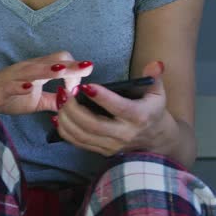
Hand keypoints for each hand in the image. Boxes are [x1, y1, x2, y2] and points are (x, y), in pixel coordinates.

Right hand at [0, 52, 93, 115]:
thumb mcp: (35, 100)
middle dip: (71, 66)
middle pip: (54, 60)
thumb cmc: (6, 95)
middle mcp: (29, 68)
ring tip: (64, 71)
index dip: (74, 72)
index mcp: (39, 70)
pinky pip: (12, 84)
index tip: (78, 89)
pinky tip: (28, 87)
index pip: (62, 62)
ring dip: (50, 70)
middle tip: (88, 68)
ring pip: (35, 70)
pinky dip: (21, 85)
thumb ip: (53, 100)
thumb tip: (71, 103)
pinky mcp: (1, 86)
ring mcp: (15, 76)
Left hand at [53, 60, 174, 156]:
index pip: (118, 108)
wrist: (156, 143)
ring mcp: (111, 145)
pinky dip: (65, 131)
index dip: (102, 97)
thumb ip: (154, 78)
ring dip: (66, 119)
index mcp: (138, 116)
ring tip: (59, 101)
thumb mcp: (157, 94)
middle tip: (64, 92)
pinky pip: (79, 143)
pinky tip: (57, 117)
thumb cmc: (153, 113)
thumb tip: (155, 64)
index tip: (86, 86)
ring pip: (83, 135)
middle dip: (74, 109)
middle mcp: (123, 134)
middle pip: (93, 124)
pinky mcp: (102, 151)